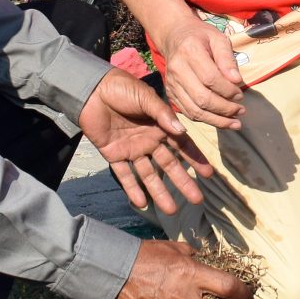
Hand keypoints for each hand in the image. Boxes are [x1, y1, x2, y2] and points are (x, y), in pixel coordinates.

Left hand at [78, 69, 215, 214]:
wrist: (91, 90)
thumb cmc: (121, 88)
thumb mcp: (145, 97)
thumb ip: (163, 114)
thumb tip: (182, 131)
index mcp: (160, 125)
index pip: (182, 145)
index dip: (195, 159)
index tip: (208, 174)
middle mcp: (149, 140)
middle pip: (169, 165)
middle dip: (183, 182)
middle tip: (197, 200)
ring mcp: (132, 149)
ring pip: (148, 175)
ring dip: (159, 192)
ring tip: (171, 210)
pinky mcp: (113, 154)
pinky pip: (124, 174)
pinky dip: (131, 189)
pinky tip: (141, 203)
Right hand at [154, 20, 247, 129]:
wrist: (175, 36)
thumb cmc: (201, 36)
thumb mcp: (218, 38)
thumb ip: (227, 58)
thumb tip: (236, 81)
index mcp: (189, 52)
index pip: (210, 78)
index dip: (227, 90)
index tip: (240, 95)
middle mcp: (177, 70)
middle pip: (202, 98)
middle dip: (225, 109)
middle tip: (241, 111)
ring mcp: (171, 84)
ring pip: (194, 110)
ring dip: (216, 120)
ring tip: (234, 123)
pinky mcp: (171, 94)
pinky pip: (188, 113)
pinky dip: (205, 120)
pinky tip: (220, 121)